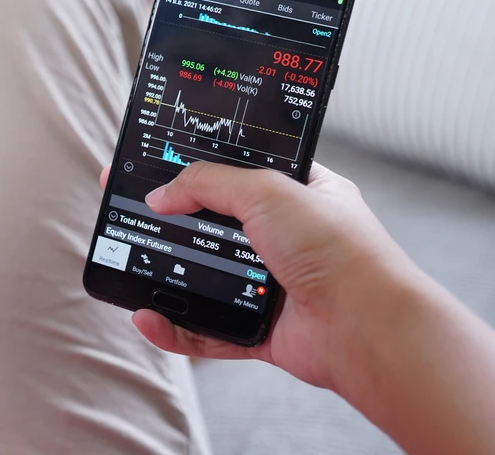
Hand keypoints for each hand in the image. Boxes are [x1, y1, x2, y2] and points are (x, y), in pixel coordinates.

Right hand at [100, 162, 422, 390]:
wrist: (367, 325)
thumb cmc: (338, 249)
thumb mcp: (267, 190)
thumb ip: (207, 183)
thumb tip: (161, 195)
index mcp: (301, 193)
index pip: (239, 170)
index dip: (197, 166)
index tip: (155, 163)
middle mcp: (288, 238)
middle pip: (214, 225)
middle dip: (171, 221)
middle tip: (127, 210)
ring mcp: (275, 285)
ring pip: (206, 279)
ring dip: (168, 276)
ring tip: (129, 264)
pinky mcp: (263, 330)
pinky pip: (209, 330)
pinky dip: (178, 328)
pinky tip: (150, 319)